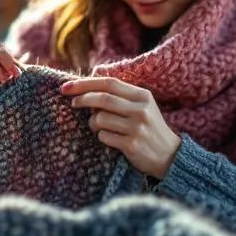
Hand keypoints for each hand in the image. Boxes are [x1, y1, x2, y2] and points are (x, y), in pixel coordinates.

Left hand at [61, 77, 180, 178]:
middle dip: (82, 100)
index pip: (109, 83)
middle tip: (73, 104)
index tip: (66, 87)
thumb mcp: (141, 105)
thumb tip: (89, 80)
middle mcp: (141, 109)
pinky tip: (110, 139)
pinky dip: (102, 137)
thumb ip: (120, 93)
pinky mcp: (132, 145)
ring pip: (100, 119)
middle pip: (102, 99)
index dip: (85, 83)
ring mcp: (137, 127)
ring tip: (99, 127)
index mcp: (142, 96)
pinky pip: (104, 136)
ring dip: (93, 123)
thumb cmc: (148, 128)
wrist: (169, 156)